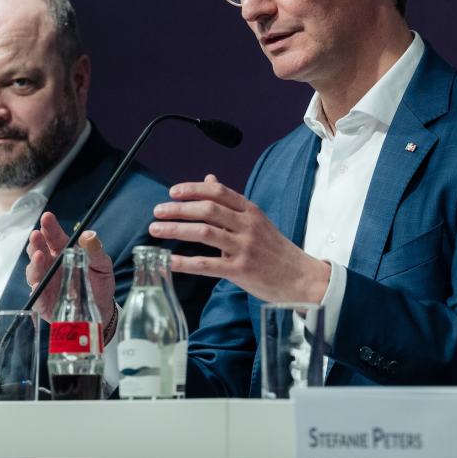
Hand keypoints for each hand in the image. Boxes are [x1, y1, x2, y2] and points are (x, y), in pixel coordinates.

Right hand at [25, 212, 116, 337]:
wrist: (102, 308)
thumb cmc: (99, 282)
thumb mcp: (103, 264)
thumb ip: (95, 250)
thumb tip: (88, 234)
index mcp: (63, 251)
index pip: (53, 236)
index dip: (49, 226)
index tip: (47, 217)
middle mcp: (51, 265)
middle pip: (38, 251)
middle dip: (36, 242)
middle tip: (37, 235)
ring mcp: (46, 283)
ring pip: (34, 271)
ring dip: (35, 264)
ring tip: (39, 256)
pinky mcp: (45, 302)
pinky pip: (37, 296)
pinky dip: (36, 291)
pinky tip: (37, 285)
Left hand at [151, 175, 331, 303]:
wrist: (300, 278)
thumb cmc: (275, 249)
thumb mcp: (256, 220)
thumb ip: (230, 203)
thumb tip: (209, 179)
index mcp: (250, 211)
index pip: (219, 192)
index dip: (193, 189)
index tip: (172, 191)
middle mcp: (247, 226)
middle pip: (208, 209)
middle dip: (178, 209)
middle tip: (157, 211)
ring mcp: (244, 248)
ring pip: (204, 233)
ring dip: (176, 230)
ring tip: (155, 230)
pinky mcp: (240, 270)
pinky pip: (207, 265)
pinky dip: (184, 262)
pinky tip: (168, 261)